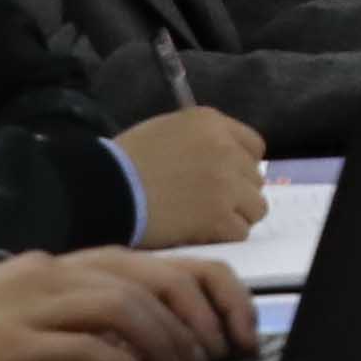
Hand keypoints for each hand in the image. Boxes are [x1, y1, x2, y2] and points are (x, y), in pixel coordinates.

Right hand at [0, 245, 253, 360]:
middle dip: (201, 319)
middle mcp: (56, 272)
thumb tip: (147, 340)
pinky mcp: (14, 343)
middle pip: (155, 279)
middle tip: (220, 358)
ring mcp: (34, 304)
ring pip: (126, 308)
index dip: (212, 294)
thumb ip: (84, 314)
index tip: (237, 332)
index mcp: (67, 263)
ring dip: (169, 344)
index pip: (161, 263)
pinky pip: (84, 347)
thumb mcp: (32, 312)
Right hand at [115, 104, 268, 247]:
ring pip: (255, 207)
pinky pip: (240, 232)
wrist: (105, 189)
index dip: (241, 166)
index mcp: (211, 122)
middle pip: (255, 179)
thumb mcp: (166, 130)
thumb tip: (228, 160)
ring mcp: (226, 183)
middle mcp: (226, 149)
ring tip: (204, 220)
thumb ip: (202, 140)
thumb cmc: (125, 162)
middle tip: (207, 204)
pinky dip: (222, 237)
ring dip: (234, 216)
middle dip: (236, 193)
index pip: (254, 146)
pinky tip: (198, 233)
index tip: (226, 179)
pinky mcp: (220, 216)